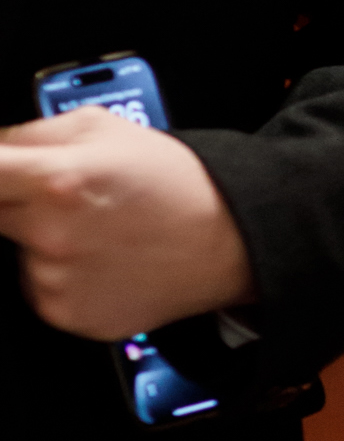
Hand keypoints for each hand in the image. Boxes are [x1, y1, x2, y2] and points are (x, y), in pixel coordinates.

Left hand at [0, 111, 255, 338]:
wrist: (225, 242)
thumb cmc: (174, 183)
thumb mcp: (104, 126)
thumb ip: (32, 133)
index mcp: (55, 179)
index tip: (0, 174)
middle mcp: (50, 235)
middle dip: (15, 203)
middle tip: (58, 198)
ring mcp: (56, 280)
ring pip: (17, 253)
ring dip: (39, 241)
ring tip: (93, 230)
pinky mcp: (65, 314)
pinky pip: (38, 288)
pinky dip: (60, 274)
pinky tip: (99, 259)